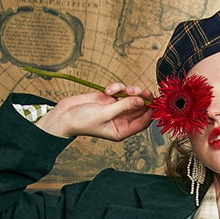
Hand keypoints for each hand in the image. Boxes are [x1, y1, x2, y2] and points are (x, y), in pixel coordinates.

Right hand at [35, 83, 153, 140]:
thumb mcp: (105, 114)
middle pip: (139, 108)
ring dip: (129, 91)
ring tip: (124, 90)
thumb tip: (141, 101)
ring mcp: (115, 109)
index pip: (143, 122)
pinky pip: (120, 90)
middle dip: (140, 98)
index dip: (150, 112)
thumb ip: (124, 106)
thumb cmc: (82, 121)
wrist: (65, 115)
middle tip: (141, 91)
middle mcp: (121, 120)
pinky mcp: (109, 99)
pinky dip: (116, 88)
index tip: (153, 101)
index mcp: (122, 130)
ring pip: (131, 97)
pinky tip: (108, 90)